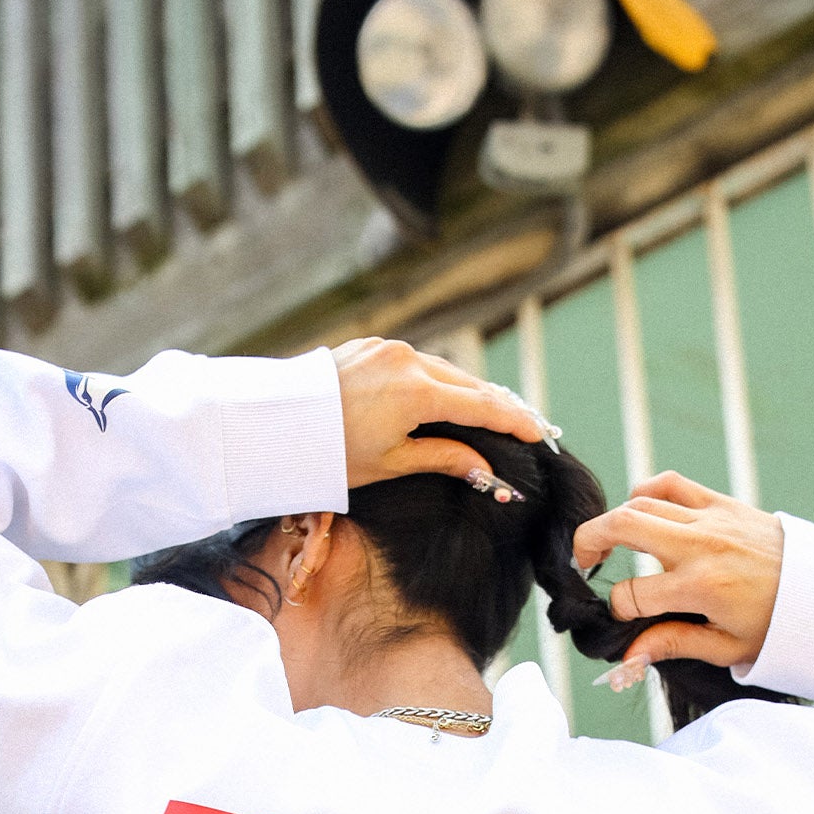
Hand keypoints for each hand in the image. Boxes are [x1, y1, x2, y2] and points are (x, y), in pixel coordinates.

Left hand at [332, 337, 545, 489]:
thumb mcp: (391, 463)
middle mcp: (408, 360)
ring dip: (466, 392)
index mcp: (417, 393)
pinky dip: (435, 381)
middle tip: (522, 425)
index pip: (482, 406)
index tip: (538, 434)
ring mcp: (388, 349)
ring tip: (489, 415)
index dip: (514, 421)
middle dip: (496, 405)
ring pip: (443, 370)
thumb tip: (485, 468)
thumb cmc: (330, 453)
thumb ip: (443, 458)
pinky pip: (416, 362)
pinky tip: (445, 398)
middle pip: (468, 384)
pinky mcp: (371, 345)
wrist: (275, 425)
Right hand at [573, 472, 784, 666]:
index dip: (618, 608)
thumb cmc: (774, 626)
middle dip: (588, 542)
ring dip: (613, 520)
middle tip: (582, 562)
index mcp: (700, 589)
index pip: (632, 594)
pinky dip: (646, 491)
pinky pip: (671, 484)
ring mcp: (710, 519)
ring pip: (640, 503)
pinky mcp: (722, 502)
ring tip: (606, 543)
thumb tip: (626, 658)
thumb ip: (672, 645)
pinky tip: (639, 510)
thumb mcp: (725, 647)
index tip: (624, 617)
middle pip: (623, 526)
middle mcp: (700, 547)